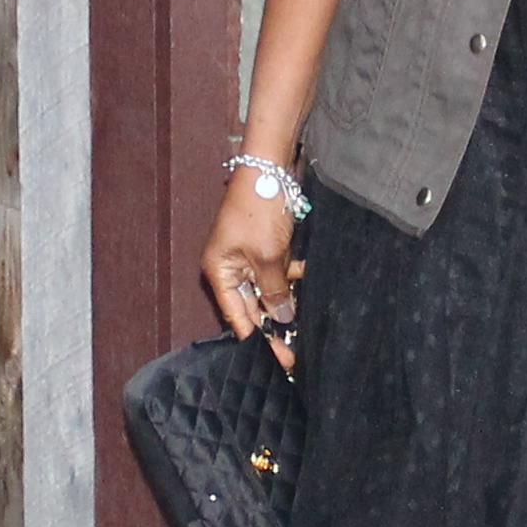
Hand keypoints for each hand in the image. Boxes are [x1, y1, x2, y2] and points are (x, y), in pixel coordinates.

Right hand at [203, 170, 305, 355]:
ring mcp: (248, 256)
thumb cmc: (259, 208)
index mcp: (220, 272)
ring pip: (269, 288)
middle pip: (253, 306)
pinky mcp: (265, 245)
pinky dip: (292, 275)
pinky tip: (306, 275)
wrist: (270, 166)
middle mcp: (231, 268)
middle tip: (296, 349)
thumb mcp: (268, 256)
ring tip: (305, 312)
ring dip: (287, 297)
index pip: (239, 317)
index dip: (260, 340)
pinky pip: (278, 270)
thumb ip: (275, 290)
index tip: (281, 360)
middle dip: (275, 322)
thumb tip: (284, 317)